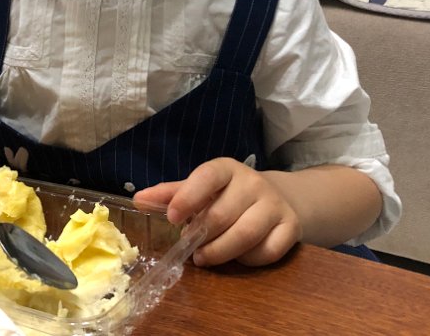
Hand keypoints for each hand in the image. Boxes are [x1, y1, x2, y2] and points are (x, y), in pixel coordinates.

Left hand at [133, 158, 301, 266]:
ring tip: (205, 258)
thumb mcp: (200, 189)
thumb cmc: (228, 196)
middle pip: (221, 215)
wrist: (277, 198)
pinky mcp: (291, 227)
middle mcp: (254, 183)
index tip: (172, 218)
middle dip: (201, 236)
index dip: (188, 197)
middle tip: (189, 248)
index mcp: (226, 169)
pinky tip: (239, 257)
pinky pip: (268, 252)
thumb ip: (171, 194)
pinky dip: (249, 260)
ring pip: (245, 236)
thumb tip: (138, 200)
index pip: (207, 177)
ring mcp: (275, 205)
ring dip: (220, 252)